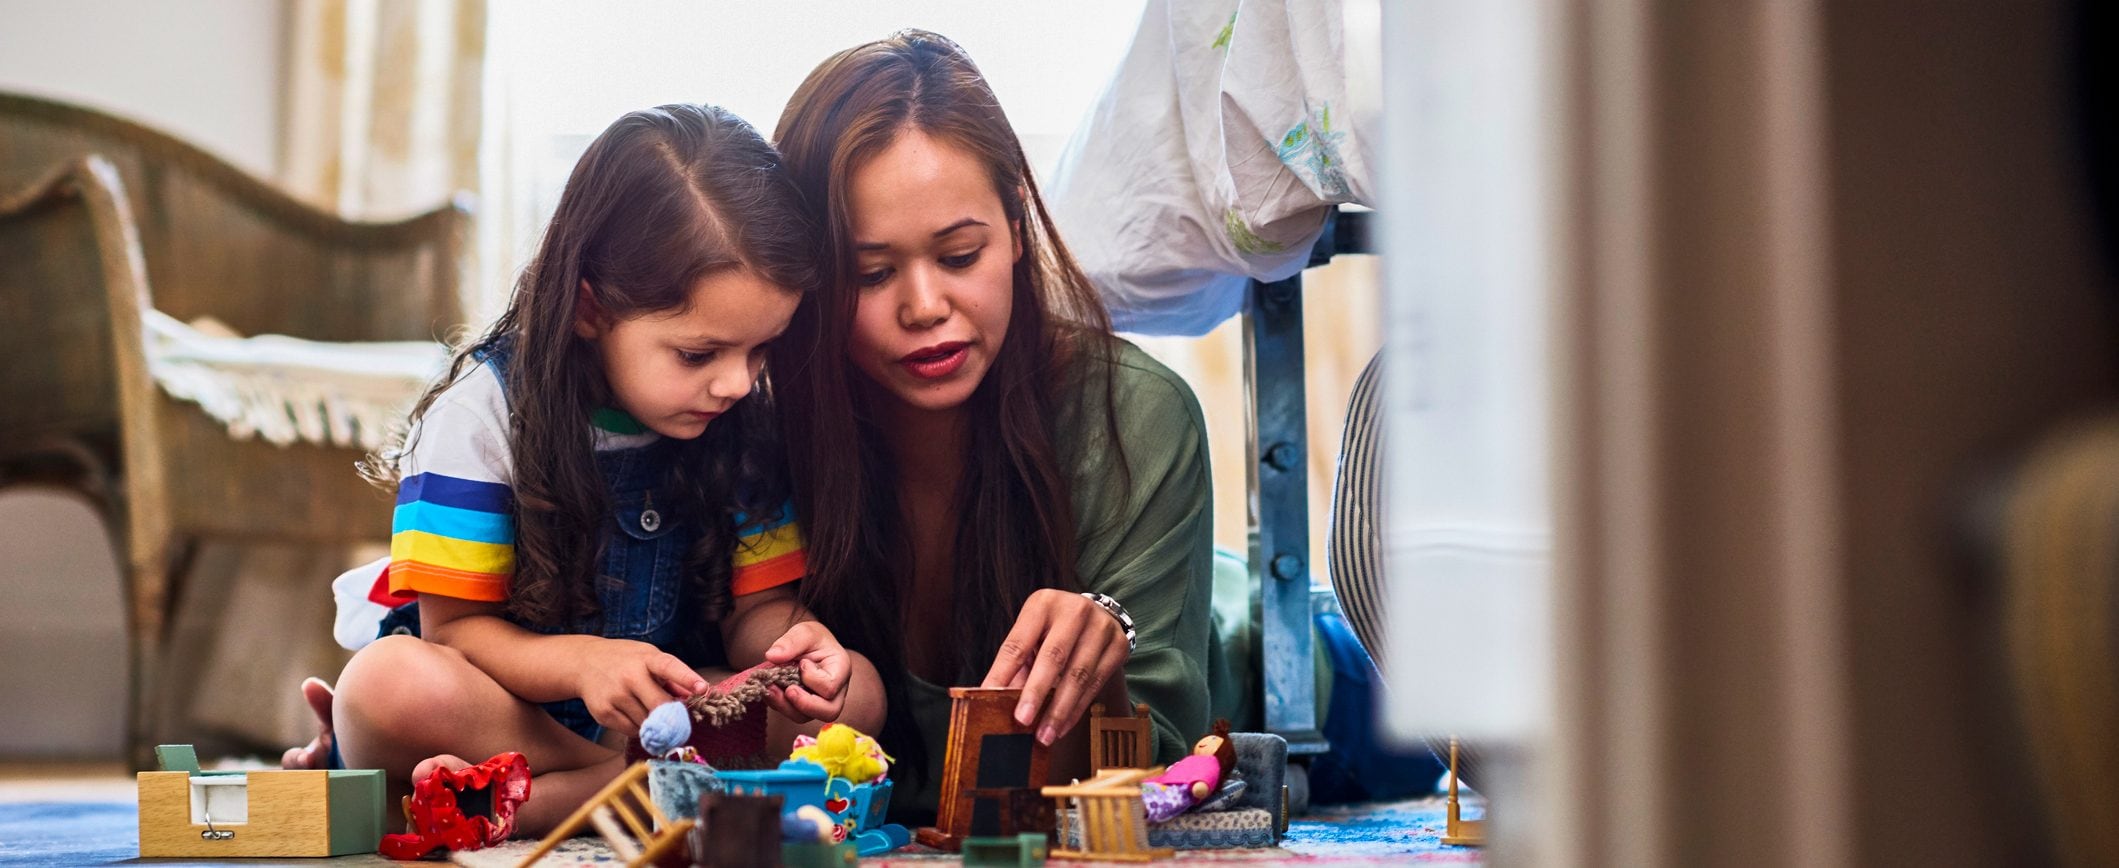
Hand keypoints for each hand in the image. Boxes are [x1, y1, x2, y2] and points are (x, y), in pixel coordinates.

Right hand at [576, 638, 705, 737]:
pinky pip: (632, 731)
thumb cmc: (626, 660)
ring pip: (648, 723)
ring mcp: (616, 696)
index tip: (702, 689)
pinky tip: (633, 713)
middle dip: (673, 717)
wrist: (585, 663)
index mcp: (647, 659)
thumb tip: (695, 694)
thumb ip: (673, 676)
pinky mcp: (604, 713)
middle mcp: (630, 676)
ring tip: (645, 708)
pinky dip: (639, 728)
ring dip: (654, 723)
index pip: (669, 667)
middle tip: (679, 722)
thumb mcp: (649, 657)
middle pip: (660, 706)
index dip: (687, 678)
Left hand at [763, 621, 851, 723]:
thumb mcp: (805, 632)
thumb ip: (791, 642)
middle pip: (829, 712)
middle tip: (787, 690)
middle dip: (803, 704)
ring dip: (785, 706)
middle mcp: (836, 691)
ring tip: (770, 688)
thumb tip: (772, 656)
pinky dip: (778, 704)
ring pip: (807, 717)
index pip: (830, 686)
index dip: (812, 678)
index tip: (801, 663)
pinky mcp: (805, 707)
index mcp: (841, 669)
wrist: (807, 646)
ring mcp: (821, 702)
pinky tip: (770, 690)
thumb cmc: (812, 639)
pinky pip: (793, 714)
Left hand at [980, 588, 1130, 745]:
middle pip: (1053, 657)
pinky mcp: (1118, 645)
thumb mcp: (1033, 635)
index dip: (1002, 671)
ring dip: (1059, 710)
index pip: (1018, 642)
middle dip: (1036, 692)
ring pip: (1078, 675)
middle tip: (1023, 720)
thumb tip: (994, 698)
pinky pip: (1095, 684)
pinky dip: (1076, 709)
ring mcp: (1101, 627)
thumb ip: (1017, 664)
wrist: (1098, 615)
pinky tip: (1062, 726)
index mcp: (1042, 604)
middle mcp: (1074, 610)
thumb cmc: (1055, 630)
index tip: (990, 696)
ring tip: (1044, 734)